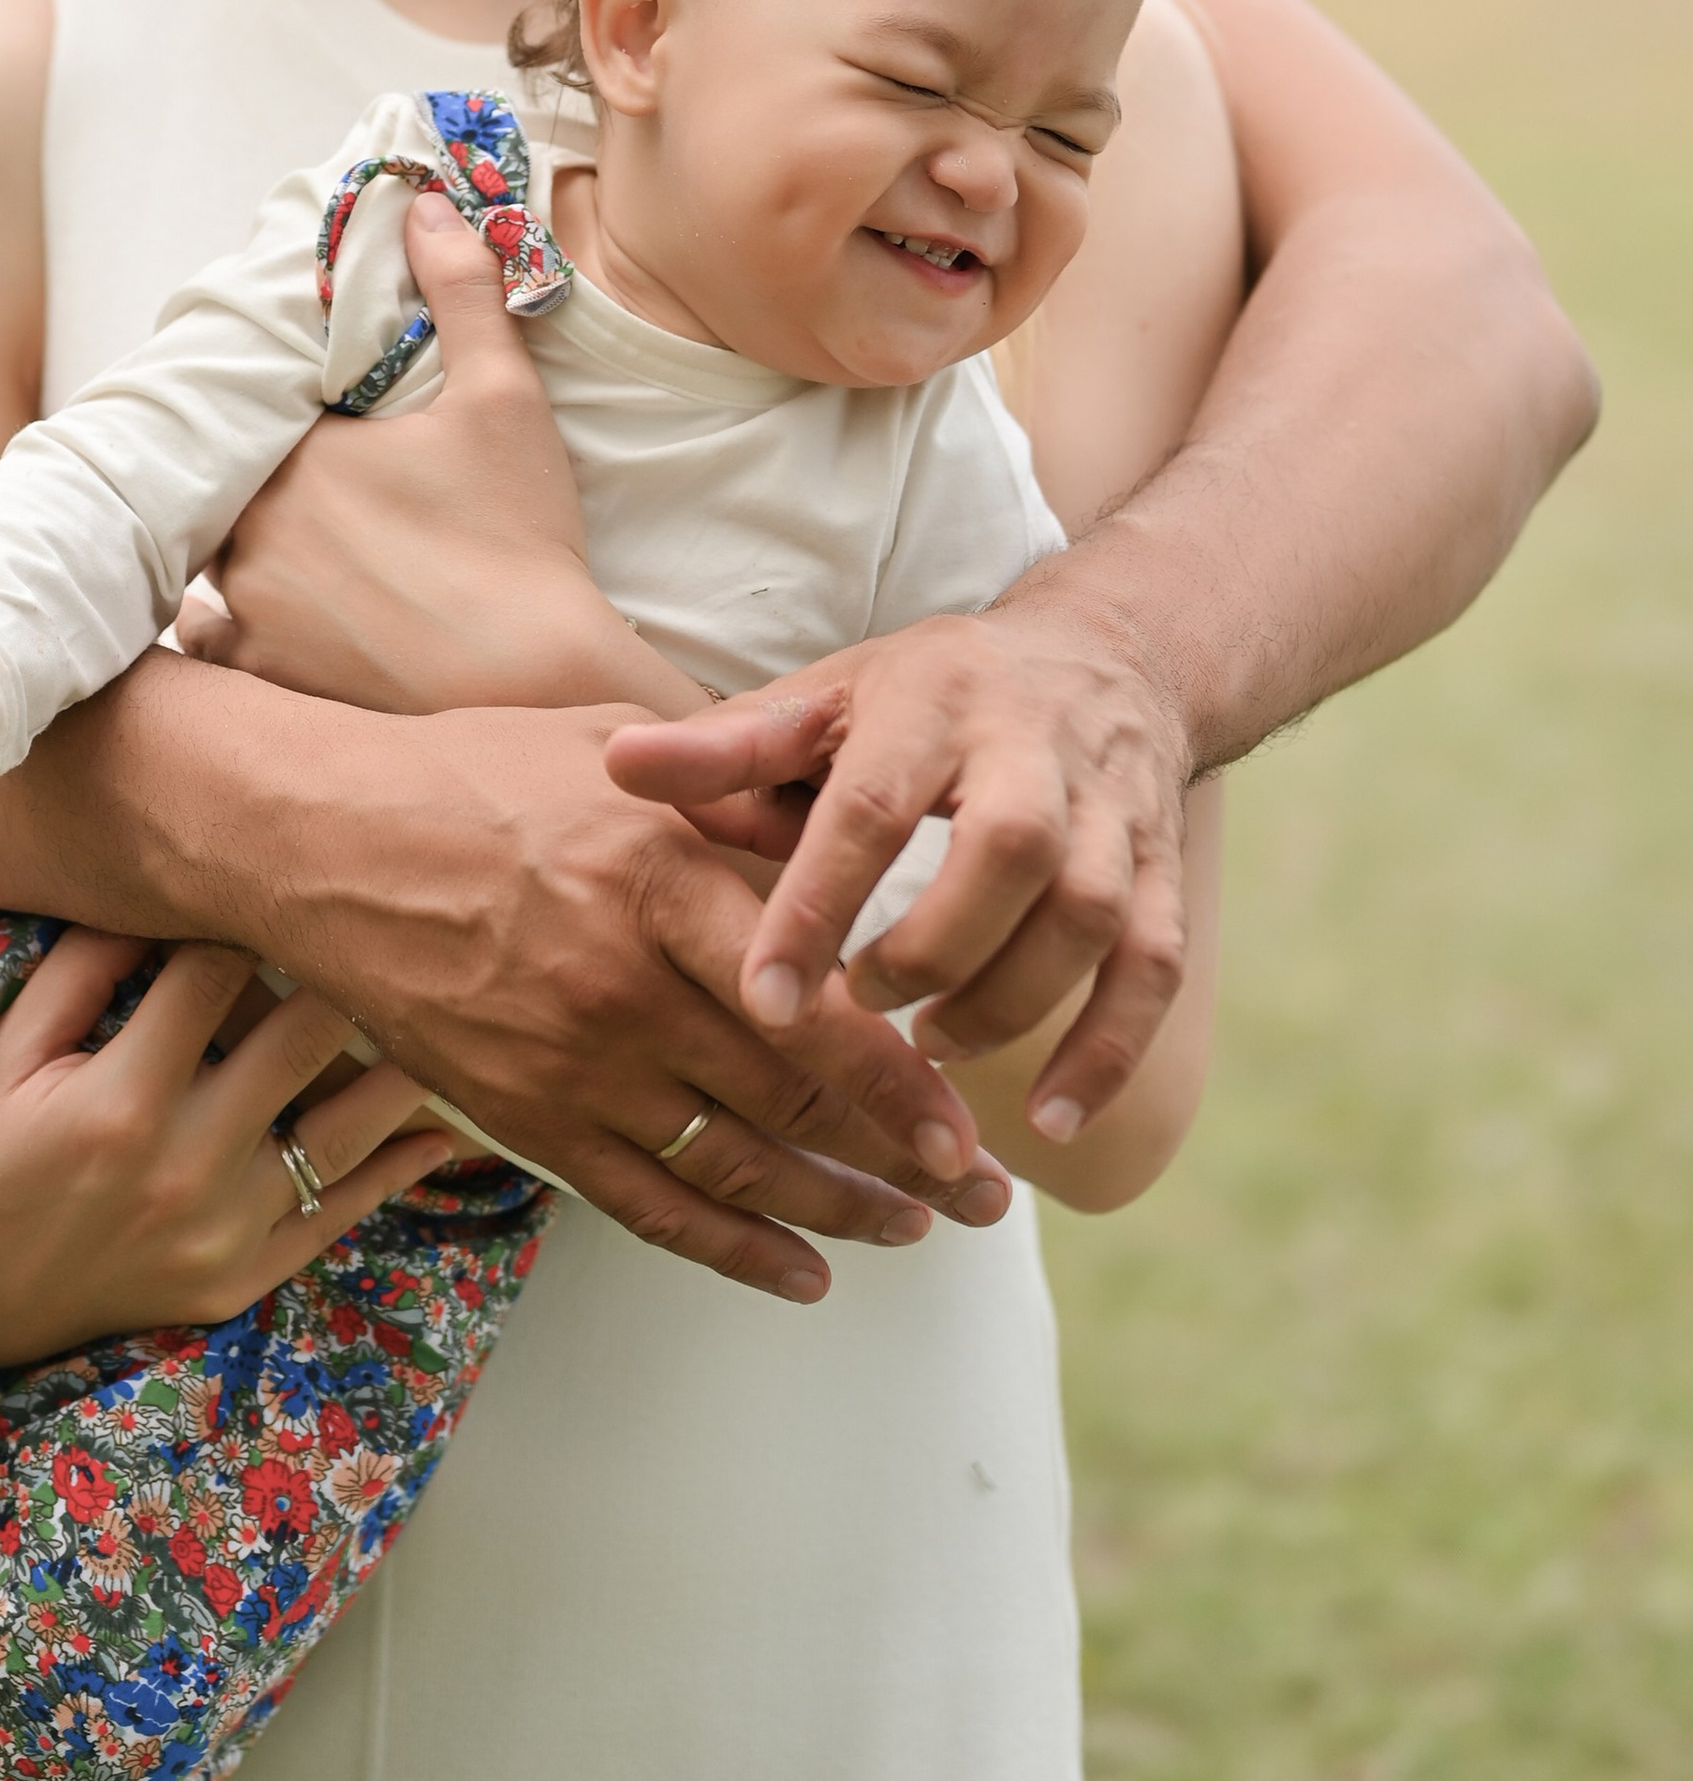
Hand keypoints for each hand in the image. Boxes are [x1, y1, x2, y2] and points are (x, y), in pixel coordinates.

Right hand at [0, 662, 1017, 1295]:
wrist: (316, 837)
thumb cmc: (476, 773)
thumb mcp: (618, 751)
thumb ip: (736, 800)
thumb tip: (855, 830)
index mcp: (662, 878)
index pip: (818, 1008)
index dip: (907, 1087)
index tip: (972, 1130)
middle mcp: (623, 983)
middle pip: (792, 1104)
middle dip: (902, 1165)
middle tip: (980, 1199)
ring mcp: (567, 1060)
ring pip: (732, 1168)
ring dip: (835, 1214)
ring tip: (909, 1231)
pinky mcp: (519, 1113)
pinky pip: (646, 1205)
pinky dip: (732, 1250)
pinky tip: (800, 1275)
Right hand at [0, 926, 460, 1365]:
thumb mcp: (4, 1058)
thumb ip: (77, 970)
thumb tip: (146, 890)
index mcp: (121, 1099)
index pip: (214, 973)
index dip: (245, 914)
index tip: (279, 877)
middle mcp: (185, 1166)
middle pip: (300, 1037)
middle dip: (341, 968)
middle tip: (381, 918)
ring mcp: (225, 1231)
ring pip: (345, 1126)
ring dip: (400, 1061)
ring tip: (444, 1003)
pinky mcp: (246, 1279)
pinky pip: (342, 1215)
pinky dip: (400, 1168)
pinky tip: (444, 1125)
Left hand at [180, 193, 679, 713]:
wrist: (533, 678)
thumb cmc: (519, 539)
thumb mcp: (503, 400)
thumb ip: (461, 294)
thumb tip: (426, 204)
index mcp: (298, 451)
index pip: (258, 412)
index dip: (286, 417)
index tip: (322, 428)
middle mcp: (250, 524)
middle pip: (229, 482)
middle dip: (260, 482)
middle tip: (315, 491)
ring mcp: (246, 601)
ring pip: (210, 556)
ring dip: (241, 550)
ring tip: (298, 555)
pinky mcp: (258, 669)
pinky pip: (211, 637)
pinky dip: (235, 626)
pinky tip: (280, 618)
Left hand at [605, 574, 1195, 1142]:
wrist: (1106, 656)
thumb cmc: (929, 697)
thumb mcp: (827, 699)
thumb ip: (727, 748)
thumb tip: (616, 768)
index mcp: (933, 703)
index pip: (869, 806)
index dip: (815, 904)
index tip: (761, 999)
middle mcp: (1035, 750)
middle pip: (1009, 848)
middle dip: (935, 946)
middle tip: (865, 1006)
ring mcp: (1113, 812)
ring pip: (1089, 915)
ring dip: (1012, 1002)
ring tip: (932, 1053)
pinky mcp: (1164, 871)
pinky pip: (1153, 971)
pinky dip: (1109, 1052)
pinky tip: (1048, 1124)